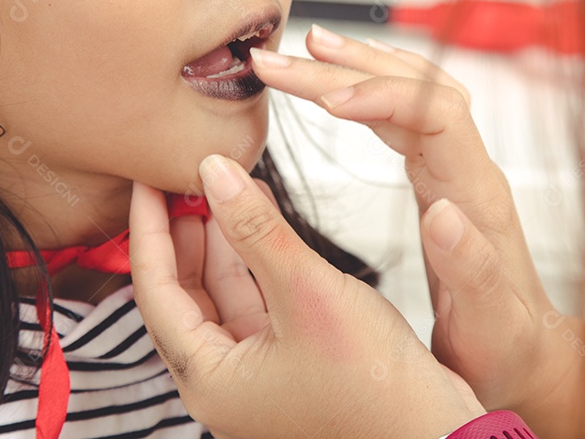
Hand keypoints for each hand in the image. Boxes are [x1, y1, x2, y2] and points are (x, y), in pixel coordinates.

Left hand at [127, 155, 482, 438]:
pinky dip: (258, 263)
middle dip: (185, 234)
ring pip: (225, 297)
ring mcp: (260, 379)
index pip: (156, 292)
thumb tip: (212, 172)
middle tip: (182, 179)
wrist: (438, 436)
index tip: (145, 182)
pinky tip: (263, 223)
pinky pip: (259, 306)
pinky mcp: (294, 368)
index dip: (149, 229)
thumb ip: (253, 228)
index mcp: (209, 380)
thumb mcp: (306, 291)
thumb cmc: (374, 387)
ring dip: (225, 243)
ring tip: (224, 188)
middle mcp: (226, 384)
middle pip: (185, 296)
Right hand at [248, 26, 584, 434]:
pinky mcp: (438, 176)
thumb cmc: (505, 346)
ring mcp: (454, 168)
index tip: (328, 100)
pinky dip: (371, 87)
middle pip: (413, 90)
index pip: (436, 114)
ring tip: (308, 49)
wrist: (528, 353)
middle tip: (281, 62)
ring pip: (409, 92)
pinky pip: (405, 113)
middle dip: (345, 69)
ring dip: (358, 66)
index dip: (383, 96)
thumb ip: (472, 271)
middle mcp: (468, 170)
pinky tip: (346, 80)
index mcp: (477, 196)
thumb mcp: (490, 325)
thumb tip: (443, 213)